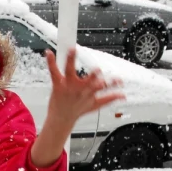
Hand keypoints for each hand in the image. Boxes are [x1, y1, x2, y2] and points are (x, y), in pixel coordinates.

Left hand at [29, 47, 122, 168]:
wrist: (61, 120)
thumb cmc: (78, 110)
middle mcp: (80, 89)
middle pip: (88, 81)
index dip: (112, 83)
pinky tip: (49, 53)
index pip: (103, 86)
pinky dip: (51, 62)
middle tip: (98, 69)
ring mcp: (68, 87)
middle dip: (93, 76)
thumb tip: (123, 96)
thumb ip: (110, 98)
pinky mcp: (57, 85)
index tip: (119, 80)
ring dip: (71, 61)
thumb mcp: (95, 105)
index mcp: (90, 92)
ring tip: (72, 50)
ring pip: (70, 72)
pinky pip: (54, 72)